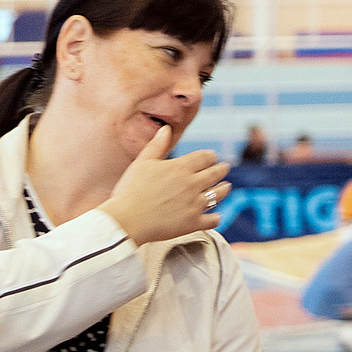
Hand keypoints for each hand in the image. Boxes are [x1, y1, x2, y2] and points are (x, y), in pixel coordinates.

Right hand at [100, 126, 229, 245]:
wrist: (126, 220)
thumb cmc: (130, 190)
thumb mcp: (141, 163)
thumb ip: (156, 145)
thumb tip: (166, 128)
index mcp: (181, 167)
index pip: (206, 157)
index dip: (210, 156)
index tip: (211, 157)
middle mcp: (192, 184)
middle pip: (217, 173)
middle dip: (222, 169)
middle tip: (224, 168)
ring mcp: (195, 204)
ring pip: (219, 194)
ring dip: (224, 189)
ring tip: (225, 187)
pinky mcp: (193, 223)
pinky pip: (214, 219)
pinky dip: (216, 217)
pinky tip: (215, 215)